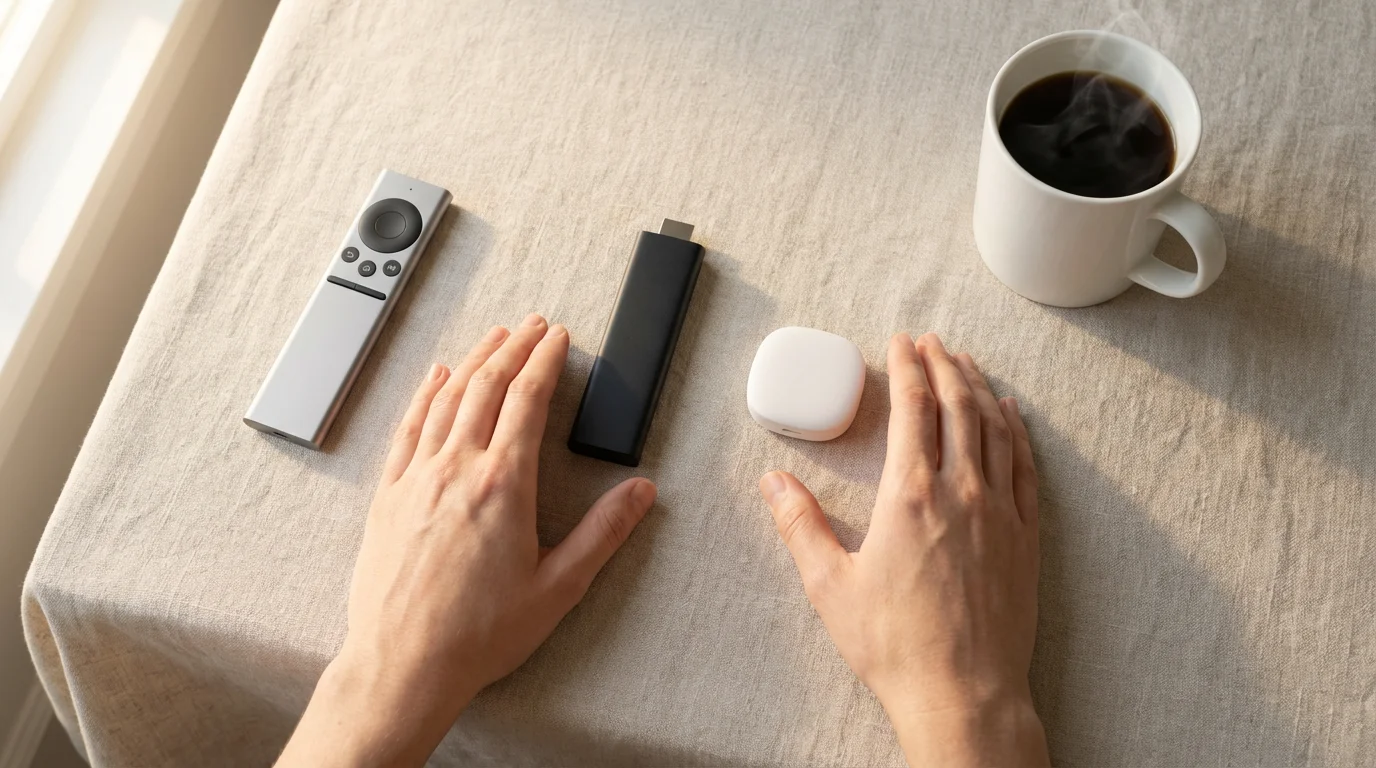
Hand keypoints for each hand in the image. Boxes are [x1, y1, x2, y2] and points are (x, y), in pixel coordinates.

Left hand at [277, 314, 656, 766]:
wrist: (403, 664)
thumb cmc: (479, 634)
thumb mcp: (559, 587)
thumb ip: (603, 533)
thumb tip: (640, 492)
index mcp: (503, 484)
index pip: (527, 400)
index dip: (545, 361)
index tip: (558, 337)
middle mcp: (457, 469)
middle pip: (486, 387)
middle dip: (513, 347)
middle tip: (532, 325)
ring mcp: (417, 479)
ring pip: (446, 399)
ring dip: (473, 361)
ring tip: (492, 338)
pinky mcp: (389, 496)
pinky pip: (408, 429)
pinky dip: (424, 395)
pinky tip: (434, 378)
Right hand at [759, 332, 1046, 766]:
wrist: (963, 694)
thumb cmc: (894, 645)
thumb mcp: (829, 585)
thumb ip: (800, 525)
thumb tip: (773, 482)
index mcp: (909, 496)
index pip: (912, 409)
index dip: (907, 368)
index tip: (901, 342)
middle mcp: (960, 492)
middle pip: (958, 406)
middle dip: (944, 365)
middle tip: (933, 341)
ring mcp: (1000, 512)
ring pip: (994, 429)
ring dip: (979, 388)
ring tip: (966, 364)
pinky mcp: (1025, 537)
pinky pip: (1025, 466)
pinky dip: (1017, 431)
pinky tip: (1010, 414)